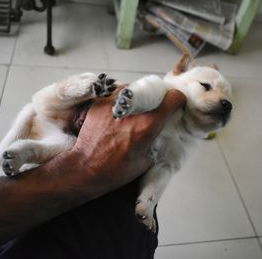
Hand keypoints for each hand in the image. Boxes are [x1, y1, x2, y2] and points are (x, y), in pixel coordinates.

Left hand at [49, 89, 185, 199]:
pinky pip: (116, 94)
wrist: (85, 169)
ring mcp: (114, 104)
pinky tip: (117, 115)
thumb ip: (154, 139)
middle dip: (156, 100)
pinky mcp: (99, 103)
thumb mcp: (145, 160)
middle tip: (153, 111)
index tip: (174, 104)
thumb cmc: (114, 170)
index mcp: (148, 125)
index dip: (176, 100)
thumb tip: (159, 129)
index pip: (173, 98)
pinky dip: (120, 101)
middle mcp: (132, 111)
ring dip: (137, 98)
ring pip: (134, 90)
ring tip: (132, 113)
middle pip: (153, 92)